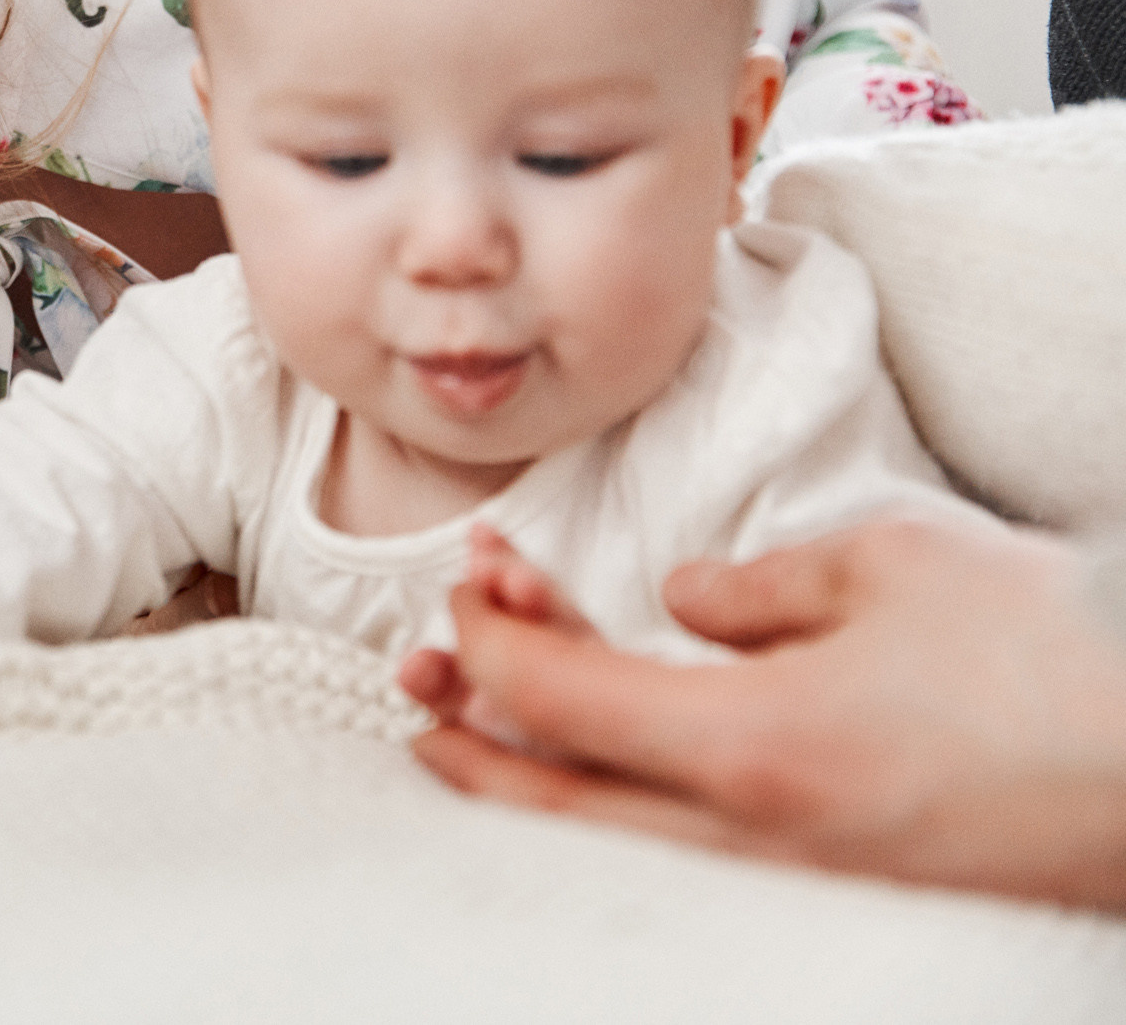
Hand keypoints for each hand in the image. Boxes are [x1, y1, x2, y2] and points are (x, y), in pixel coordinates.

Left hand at [407, 517, 1125, 910]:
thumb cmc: (1054, 652)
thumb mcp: (889, 568)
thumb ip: (758, 587)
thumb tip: (684, 600)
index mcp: (749, 749)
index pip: (558, 703)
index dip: (490, 641)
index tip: (468, 585)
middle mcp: (756, 840)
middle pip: (558, 803)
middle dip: (468, 738)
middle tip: (413, 681)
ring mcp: (804, 885)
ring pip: (618, 845)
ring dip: (534, 781)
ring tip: (467, 731)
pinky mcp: (850, 898)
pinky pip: (694, 858)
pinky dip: (623, 811)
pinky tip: (608, 774)